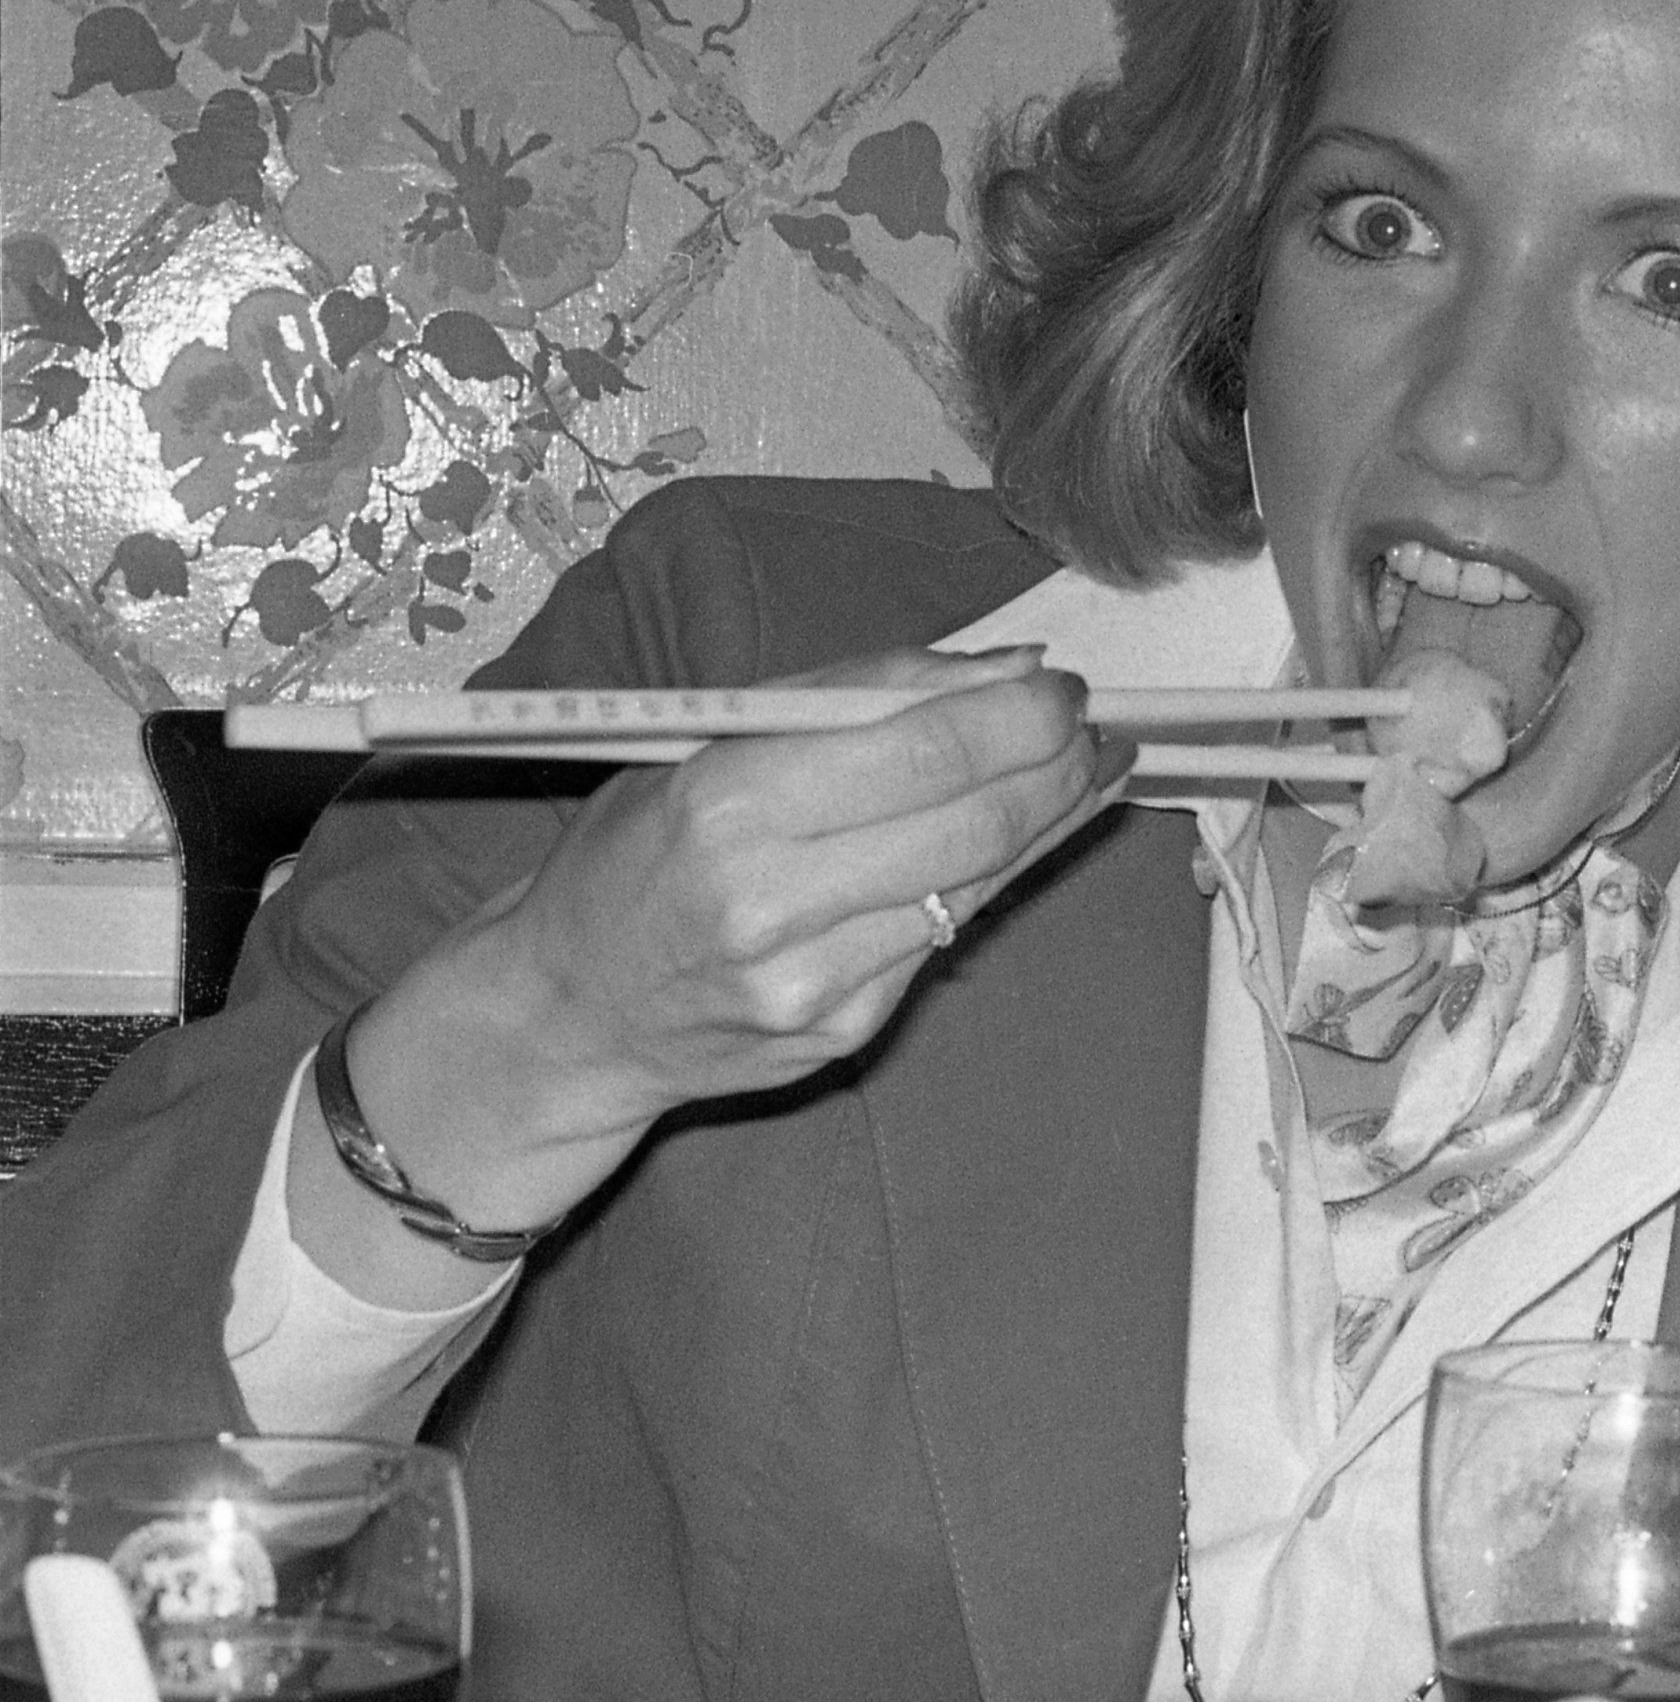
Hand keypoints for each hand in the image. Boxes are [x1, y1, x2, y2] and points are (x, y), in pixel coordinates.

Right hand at [308, 650, 1111, 1268]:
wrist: (568, 1014)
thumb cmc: (633, 857)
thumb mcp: (702, 745)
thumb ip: (849, 699)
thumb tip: (1003, 669)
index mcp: (725, 804)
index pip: (919, 745)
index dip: (1016, 713)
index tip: (1062, 684)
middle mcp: (771, 899)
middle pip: (972, 815)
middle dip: (1056, 761)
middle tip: (1091, 725)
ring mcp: (814, 979)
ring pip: (978, 880)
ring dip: (1050, 818)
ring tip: (1082, 769)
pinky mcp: (844, 1032)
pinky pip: (947, 937)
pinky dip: (995, 878)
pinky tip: (1017, 839)